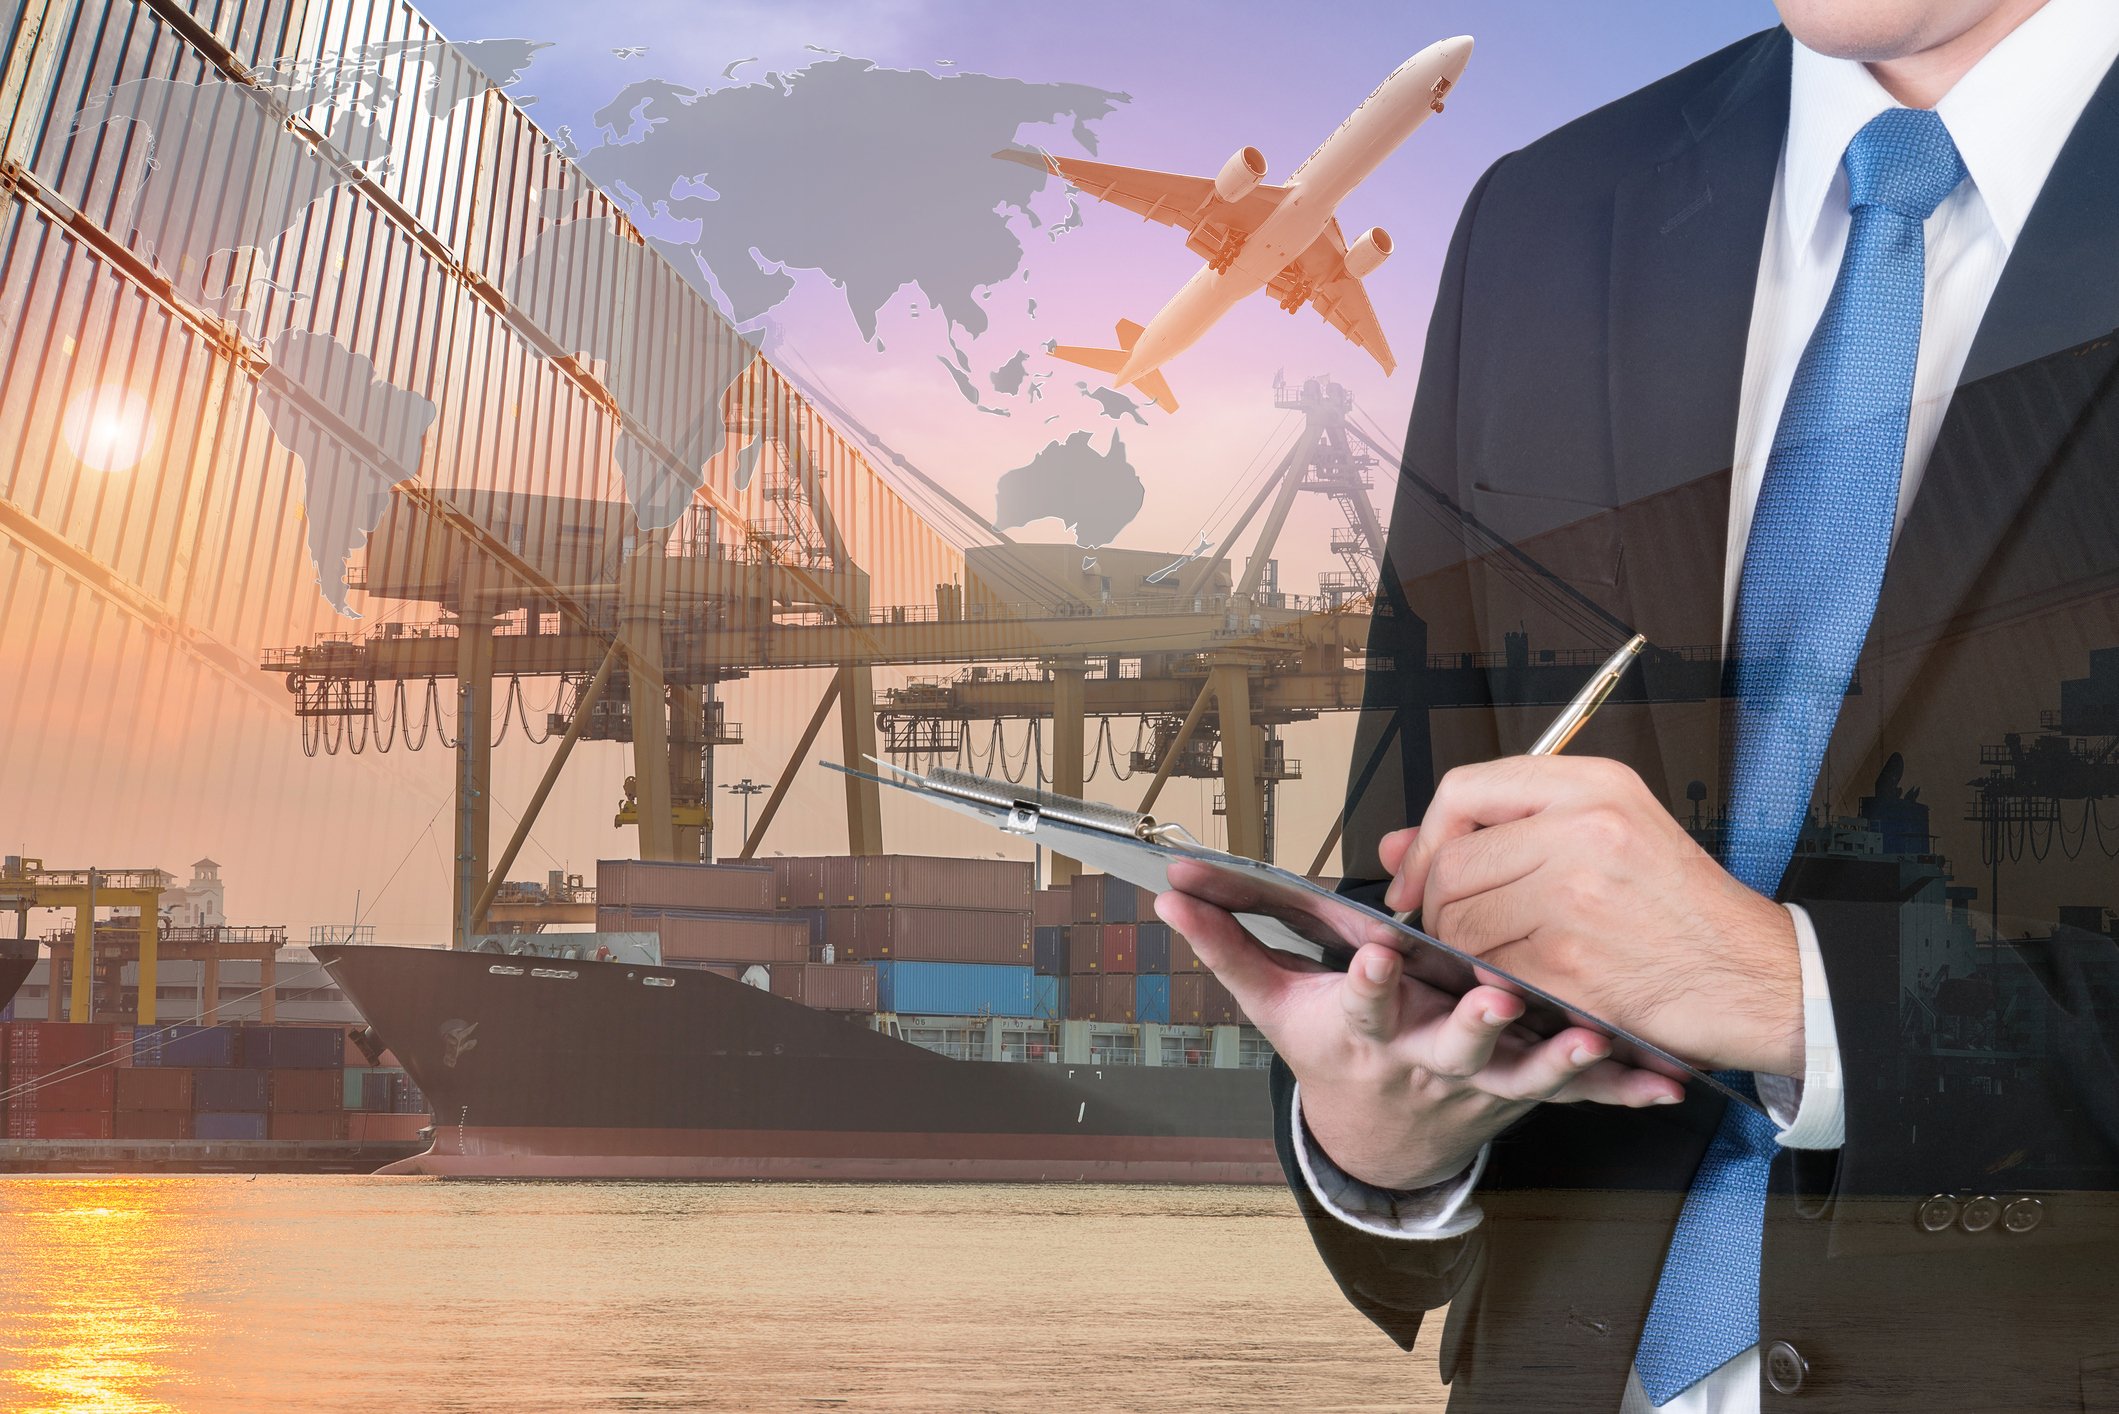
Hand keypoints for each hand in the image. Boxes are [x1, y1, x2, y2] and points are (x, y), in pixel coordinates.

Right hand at [1156, 870, 1683, 1191]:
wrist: (1377, 1138)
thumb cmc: (1327, 1052)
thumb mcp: (1271, 1003)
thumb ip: (1226, 945)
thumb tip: (1172, 893)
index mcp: (1364, 1031)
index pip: (1362, 1003)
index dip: (1368, 981)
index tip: (1377, 952)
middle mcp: (1423, 1059)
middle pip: (1450, 1042)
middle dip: (1470, 1021)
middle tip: (1491, 995)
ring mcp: (1478, 1081)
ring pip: (1521, 1073)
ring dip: (1556, 1059)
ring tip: (1588, 1037)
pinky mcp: (1522, 1093)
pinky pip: (1577, 1095)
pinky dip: (1622, 1088)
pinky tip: (1663, 1079)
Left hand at [1384, 755, 1801, 1075]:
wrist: (1760, 978)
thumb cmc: (1683, 911)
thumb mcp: (1608, 836)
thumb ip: (1502, 832)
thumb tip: (1395, 844)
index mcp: (1594, 785)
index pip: (1465, 790)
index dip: (1428, 839)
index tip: (1417, 876)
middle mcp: (1584, 828)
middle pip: (1453, 864)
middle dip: (1440, 908)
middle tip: (1465, 932)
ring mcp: (1576, 895)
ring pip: (1460, 922)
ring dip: (1468, 953)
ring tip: (1515, 958)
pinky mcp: (1571, 962)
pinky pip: (1488, 971)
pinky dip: (1499, 988)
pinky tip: (1537, 985)